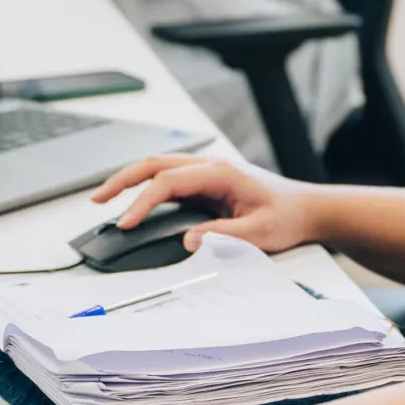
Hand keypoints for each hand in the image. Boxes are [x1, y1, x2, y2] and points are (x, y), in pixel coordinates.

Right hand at [90, 154, 321, 254]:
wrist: (307, 208)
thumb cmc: (287, 217)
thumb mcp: (259, 234)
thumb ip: (223, 238)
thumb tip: (188, 241)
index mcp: (220, 172)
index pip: (168, 181)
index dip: (142, 202)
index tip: (125, 223)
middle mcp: (210, 166)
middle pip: (154, 163)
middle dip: (122, 179)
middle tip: (97, 200)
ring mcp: (207, 172)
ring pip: (158, 166)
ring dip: (130, 180)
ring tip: (105, 198)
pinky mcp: (207, 182)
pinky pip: (169, 179)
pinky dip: (146, 187)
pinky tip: (134, 202)